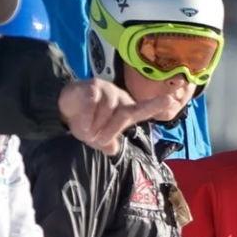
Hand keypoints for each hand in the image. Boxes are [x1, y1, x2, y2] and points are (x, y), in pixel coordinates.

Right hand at [58, 78, 175, 154]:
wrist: (65, 108)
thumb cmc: (87, 122)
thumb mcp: (97, 138)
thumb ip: (107, 143)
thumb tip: (113, 150)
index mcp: (125, 109)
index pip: (142, 109)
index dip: (156, 105)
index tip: (171, 100)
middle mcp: (119, 98)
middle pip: (123, 116)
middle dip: (110, 131)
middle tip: (96, 139)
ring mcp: (107, 90)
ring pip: (106, 111)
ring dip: (95, 125)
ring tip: (86, 129)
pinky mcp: (92, 87)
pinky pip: (93, 104)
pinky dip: (87, 116)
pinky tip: (82, 121)